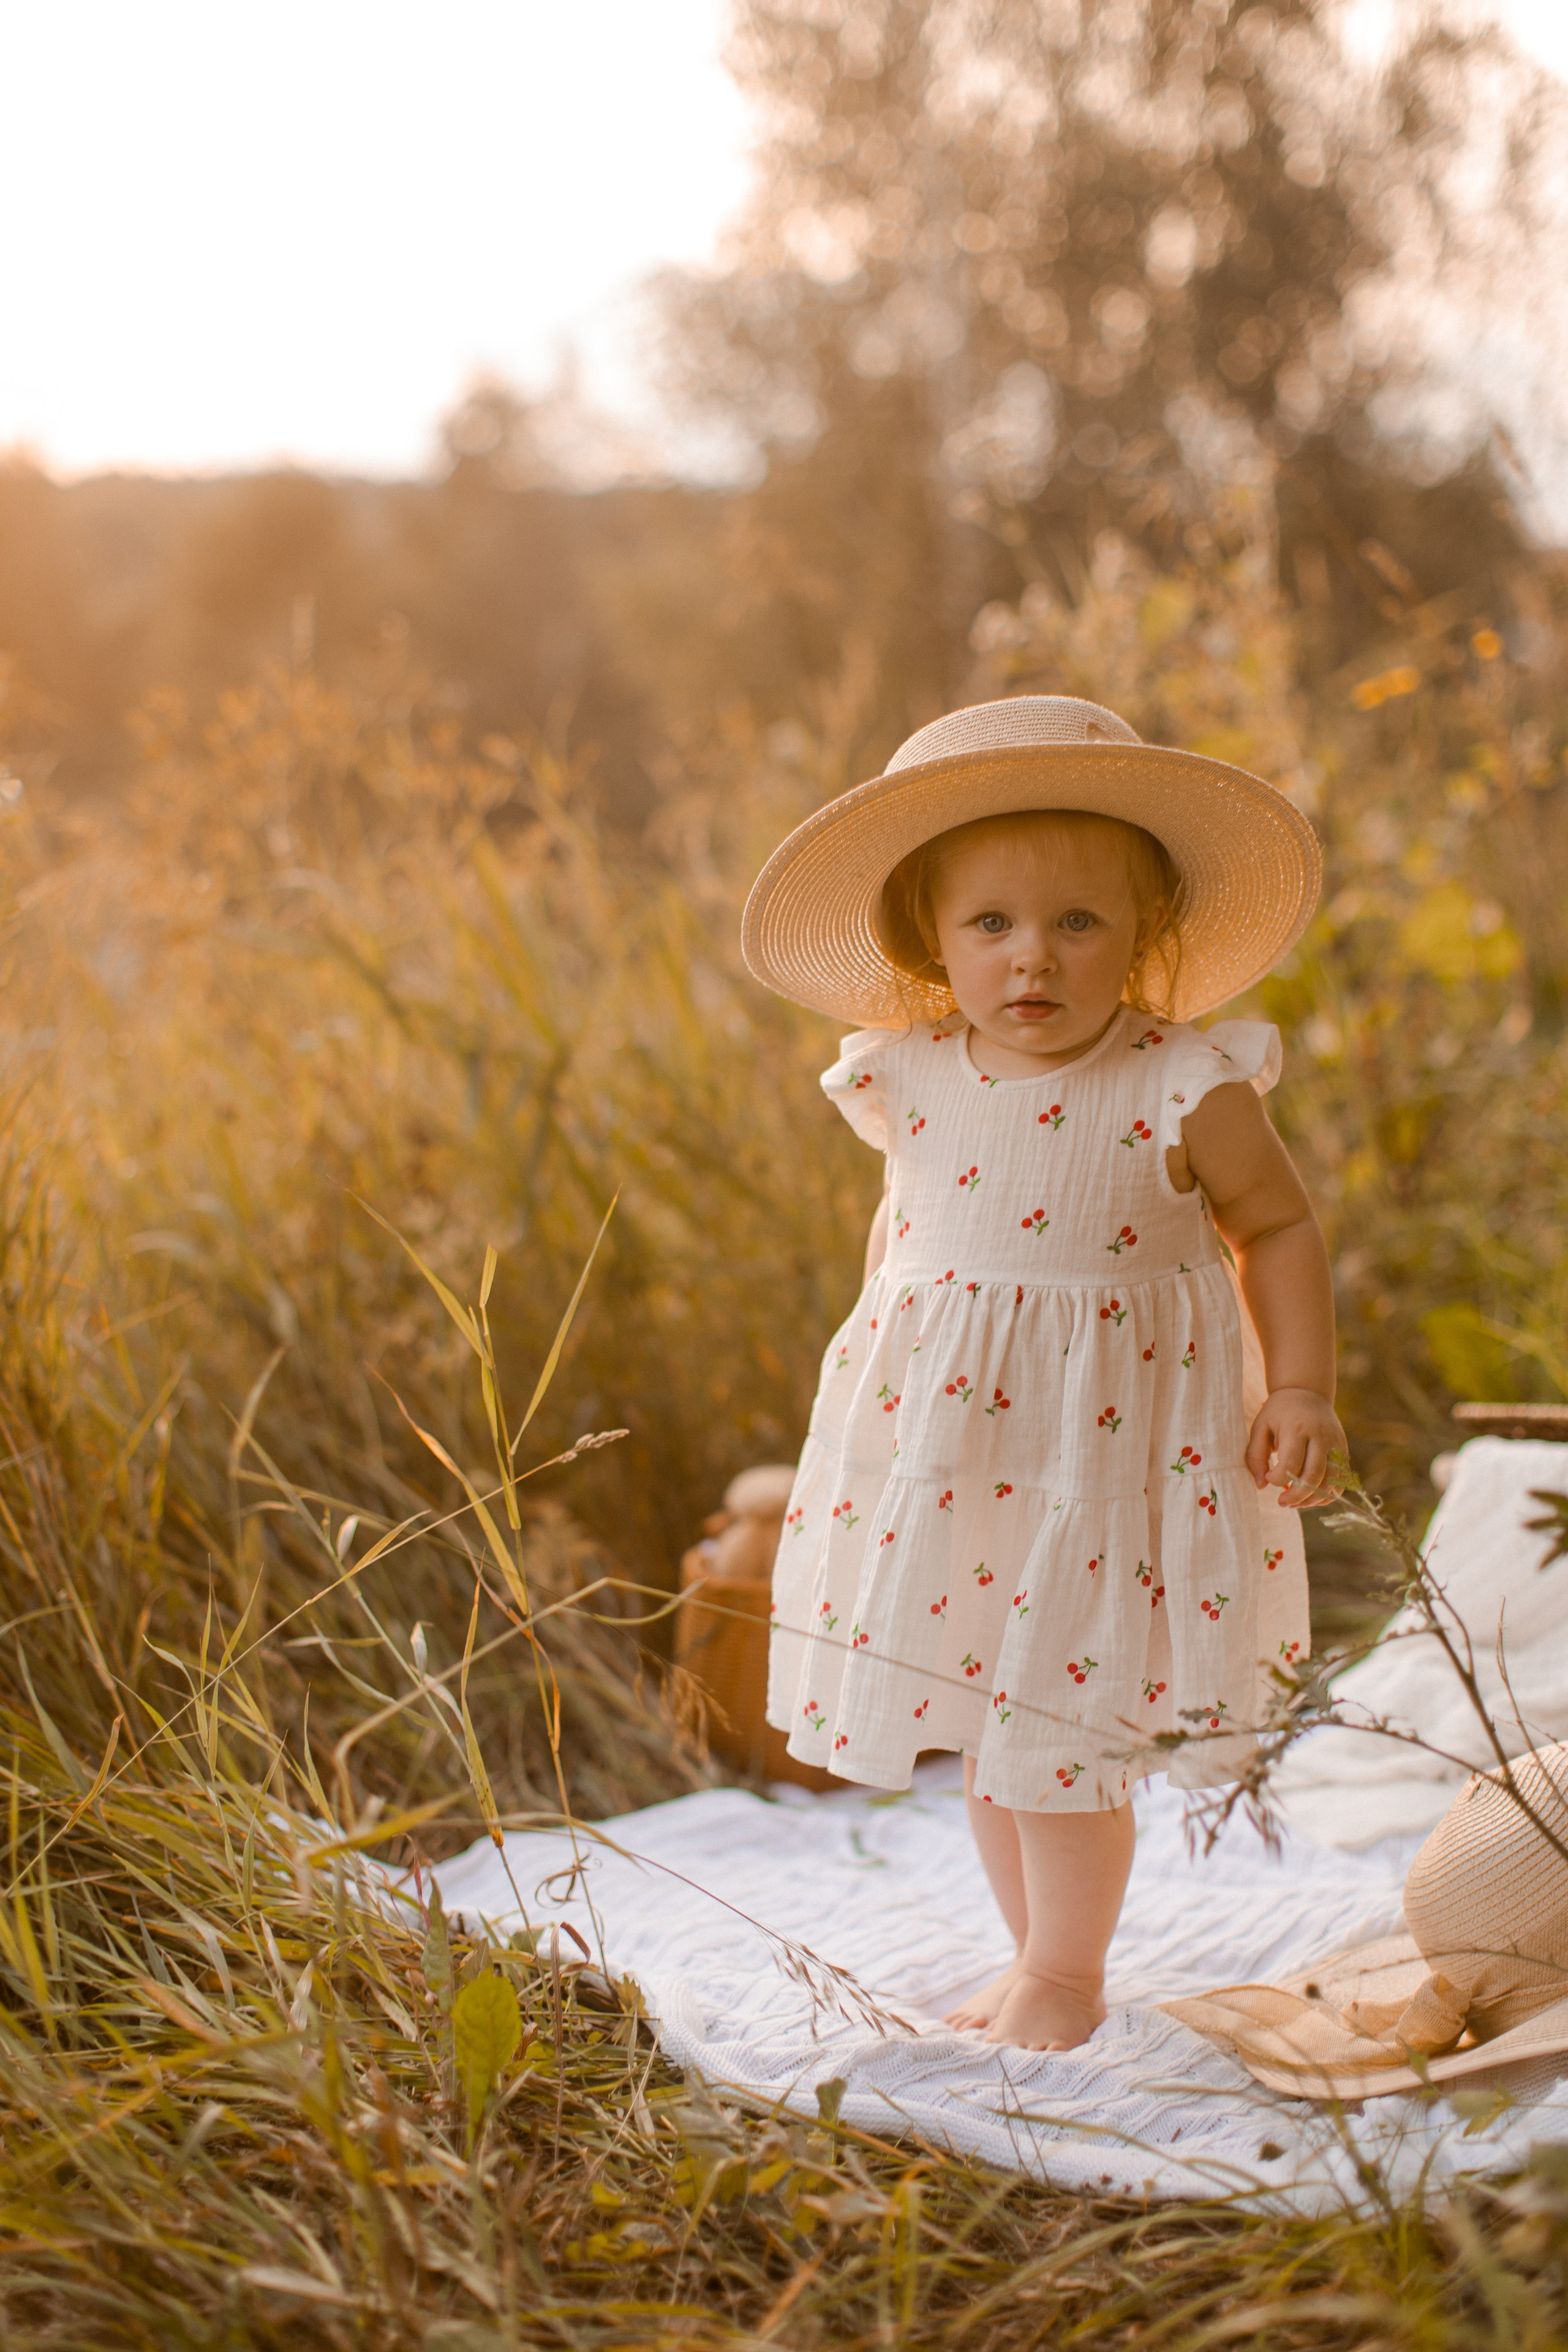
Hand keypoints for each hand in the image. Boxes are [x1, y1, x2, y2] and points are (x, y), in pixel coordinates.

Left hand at [1246, 1387, 1345, 1508]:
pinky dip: (1326, 1495)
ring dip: (1312, 1500)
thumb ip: (1255, 1455)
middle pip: (1314, 1477)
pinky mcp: (1343, 1451)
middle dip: (1296, 1496)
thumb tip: (1261, 1485)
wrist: (1307, 1392)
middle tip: (1281, 1502)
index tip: (1268, 1478)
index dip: (1277, 1478)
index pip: (1291, 1464)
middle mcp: (1320, 1437)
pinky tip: (1310, 1496)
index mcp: (1297, 1428)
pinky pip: (1340, 1482)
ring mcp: (1336, 1445)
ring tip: (1294, 1502)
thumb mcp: (1260, 1427)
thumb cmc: (1279, 1412)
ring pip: (1330, 1483)